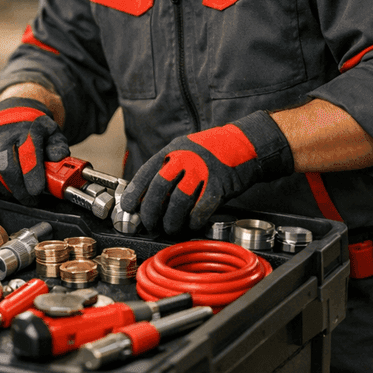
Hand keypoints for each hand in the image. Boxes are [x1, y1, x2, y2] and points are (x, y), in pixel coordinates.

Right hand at [0, 97, 69, 203]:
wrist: (11, 111)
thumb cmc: (33, 127)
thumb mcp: (52, 132)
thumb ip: (58, 147)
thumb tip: (58, 158)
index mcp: (25, 128)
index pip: (27, 153)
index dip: (32, 175)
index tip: (36, 191)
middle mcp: (1, 133)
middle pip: (7, 168)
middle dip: (19, 190)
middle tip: (30, 199)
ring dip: (6, 190)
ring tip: (17, 193)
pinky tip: (2, 188)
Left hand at [122, 111, 293, 233]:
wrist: (244, 145)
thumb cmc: (211, 152)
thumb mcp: (184, 152)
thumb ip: (168, 169)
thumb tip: (148, 195)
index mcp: (172, 151)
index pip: (147, 172)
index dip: (135, 192)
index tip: (128, 207)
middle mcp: (185, 159)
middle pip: (160, 188)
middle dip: (151, 210)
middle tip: (149, 223)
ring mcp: (202, 171)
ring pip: (179, 200)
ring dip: (172, 219)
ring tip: (170, 227)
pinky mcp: (220, 184)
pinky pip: (202, 206)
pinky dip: (194, 219)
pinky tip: (191, 224)